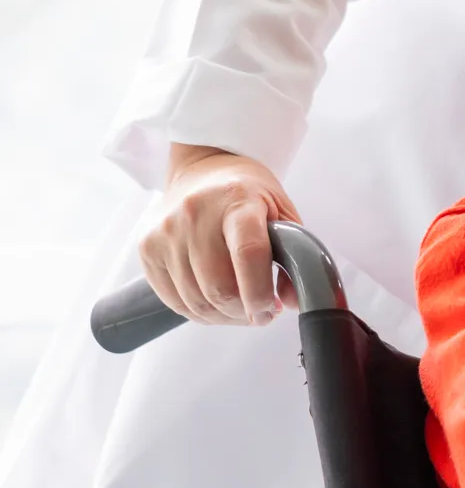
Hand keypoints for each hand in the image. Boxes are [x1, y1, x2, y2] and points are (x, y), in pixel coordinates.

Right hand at [139, 144, 300, 325]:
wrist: (204, 170)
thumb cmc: (247, 193)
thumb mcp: (281, 213)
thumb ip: (293, 256)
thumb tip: (293, 301)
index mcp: (237, 199)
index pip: (248, 254)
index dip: (260, 294)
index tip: (270, 310)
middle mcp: (196, 213)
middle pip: (218, 287)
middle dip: (244, 313)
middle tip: (260, 314)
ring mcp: (166, 231)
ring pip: (195, 301)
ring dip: (223, 317)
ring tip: (240, 310)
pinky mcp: (147, 248)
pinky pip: (174, 301)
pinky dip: (199, 313)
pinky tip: (216, 306)